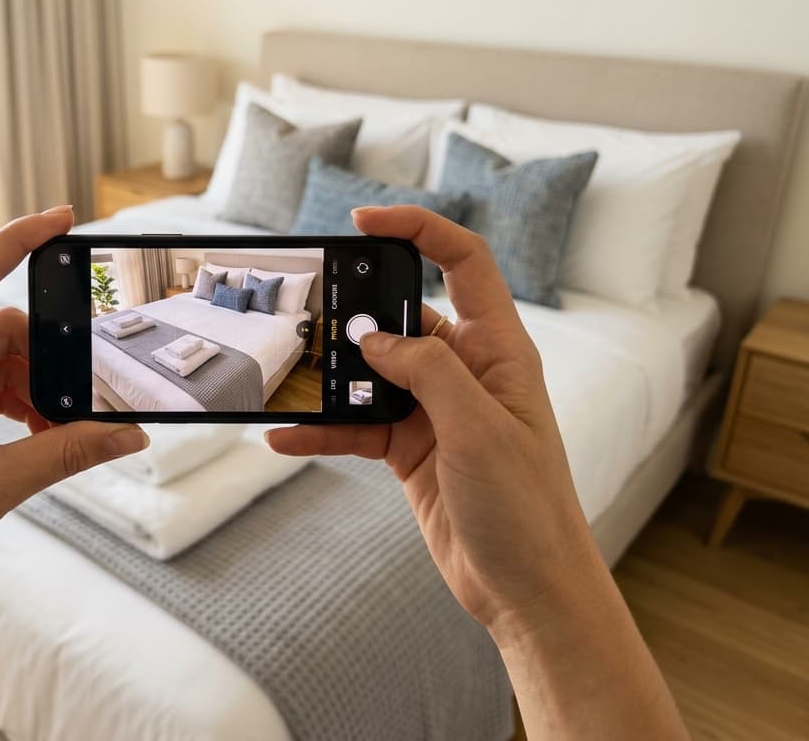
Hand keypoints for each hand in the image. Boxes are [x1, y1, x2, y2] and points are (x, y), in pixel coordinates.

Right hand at [267, 205, 599, 637]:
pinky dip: (323, 430)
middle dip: (357, 311)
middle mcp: (467, 373)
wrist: (527, 591)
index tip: (362, 224)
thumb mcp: (478, 429)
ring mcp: (436, 412)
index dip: (418, 231)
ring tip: (292, 377)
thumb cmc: (528, 509)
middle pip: (404, 316)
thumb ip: (426, 371)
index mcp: (499, 351)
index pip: (464, 264)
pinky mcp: (411, 450)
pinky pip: (357, 426)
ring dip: (333, 377)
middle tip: (311, 313)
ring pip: (372, 373)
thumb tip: (373, 338)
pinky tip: (287, 436)